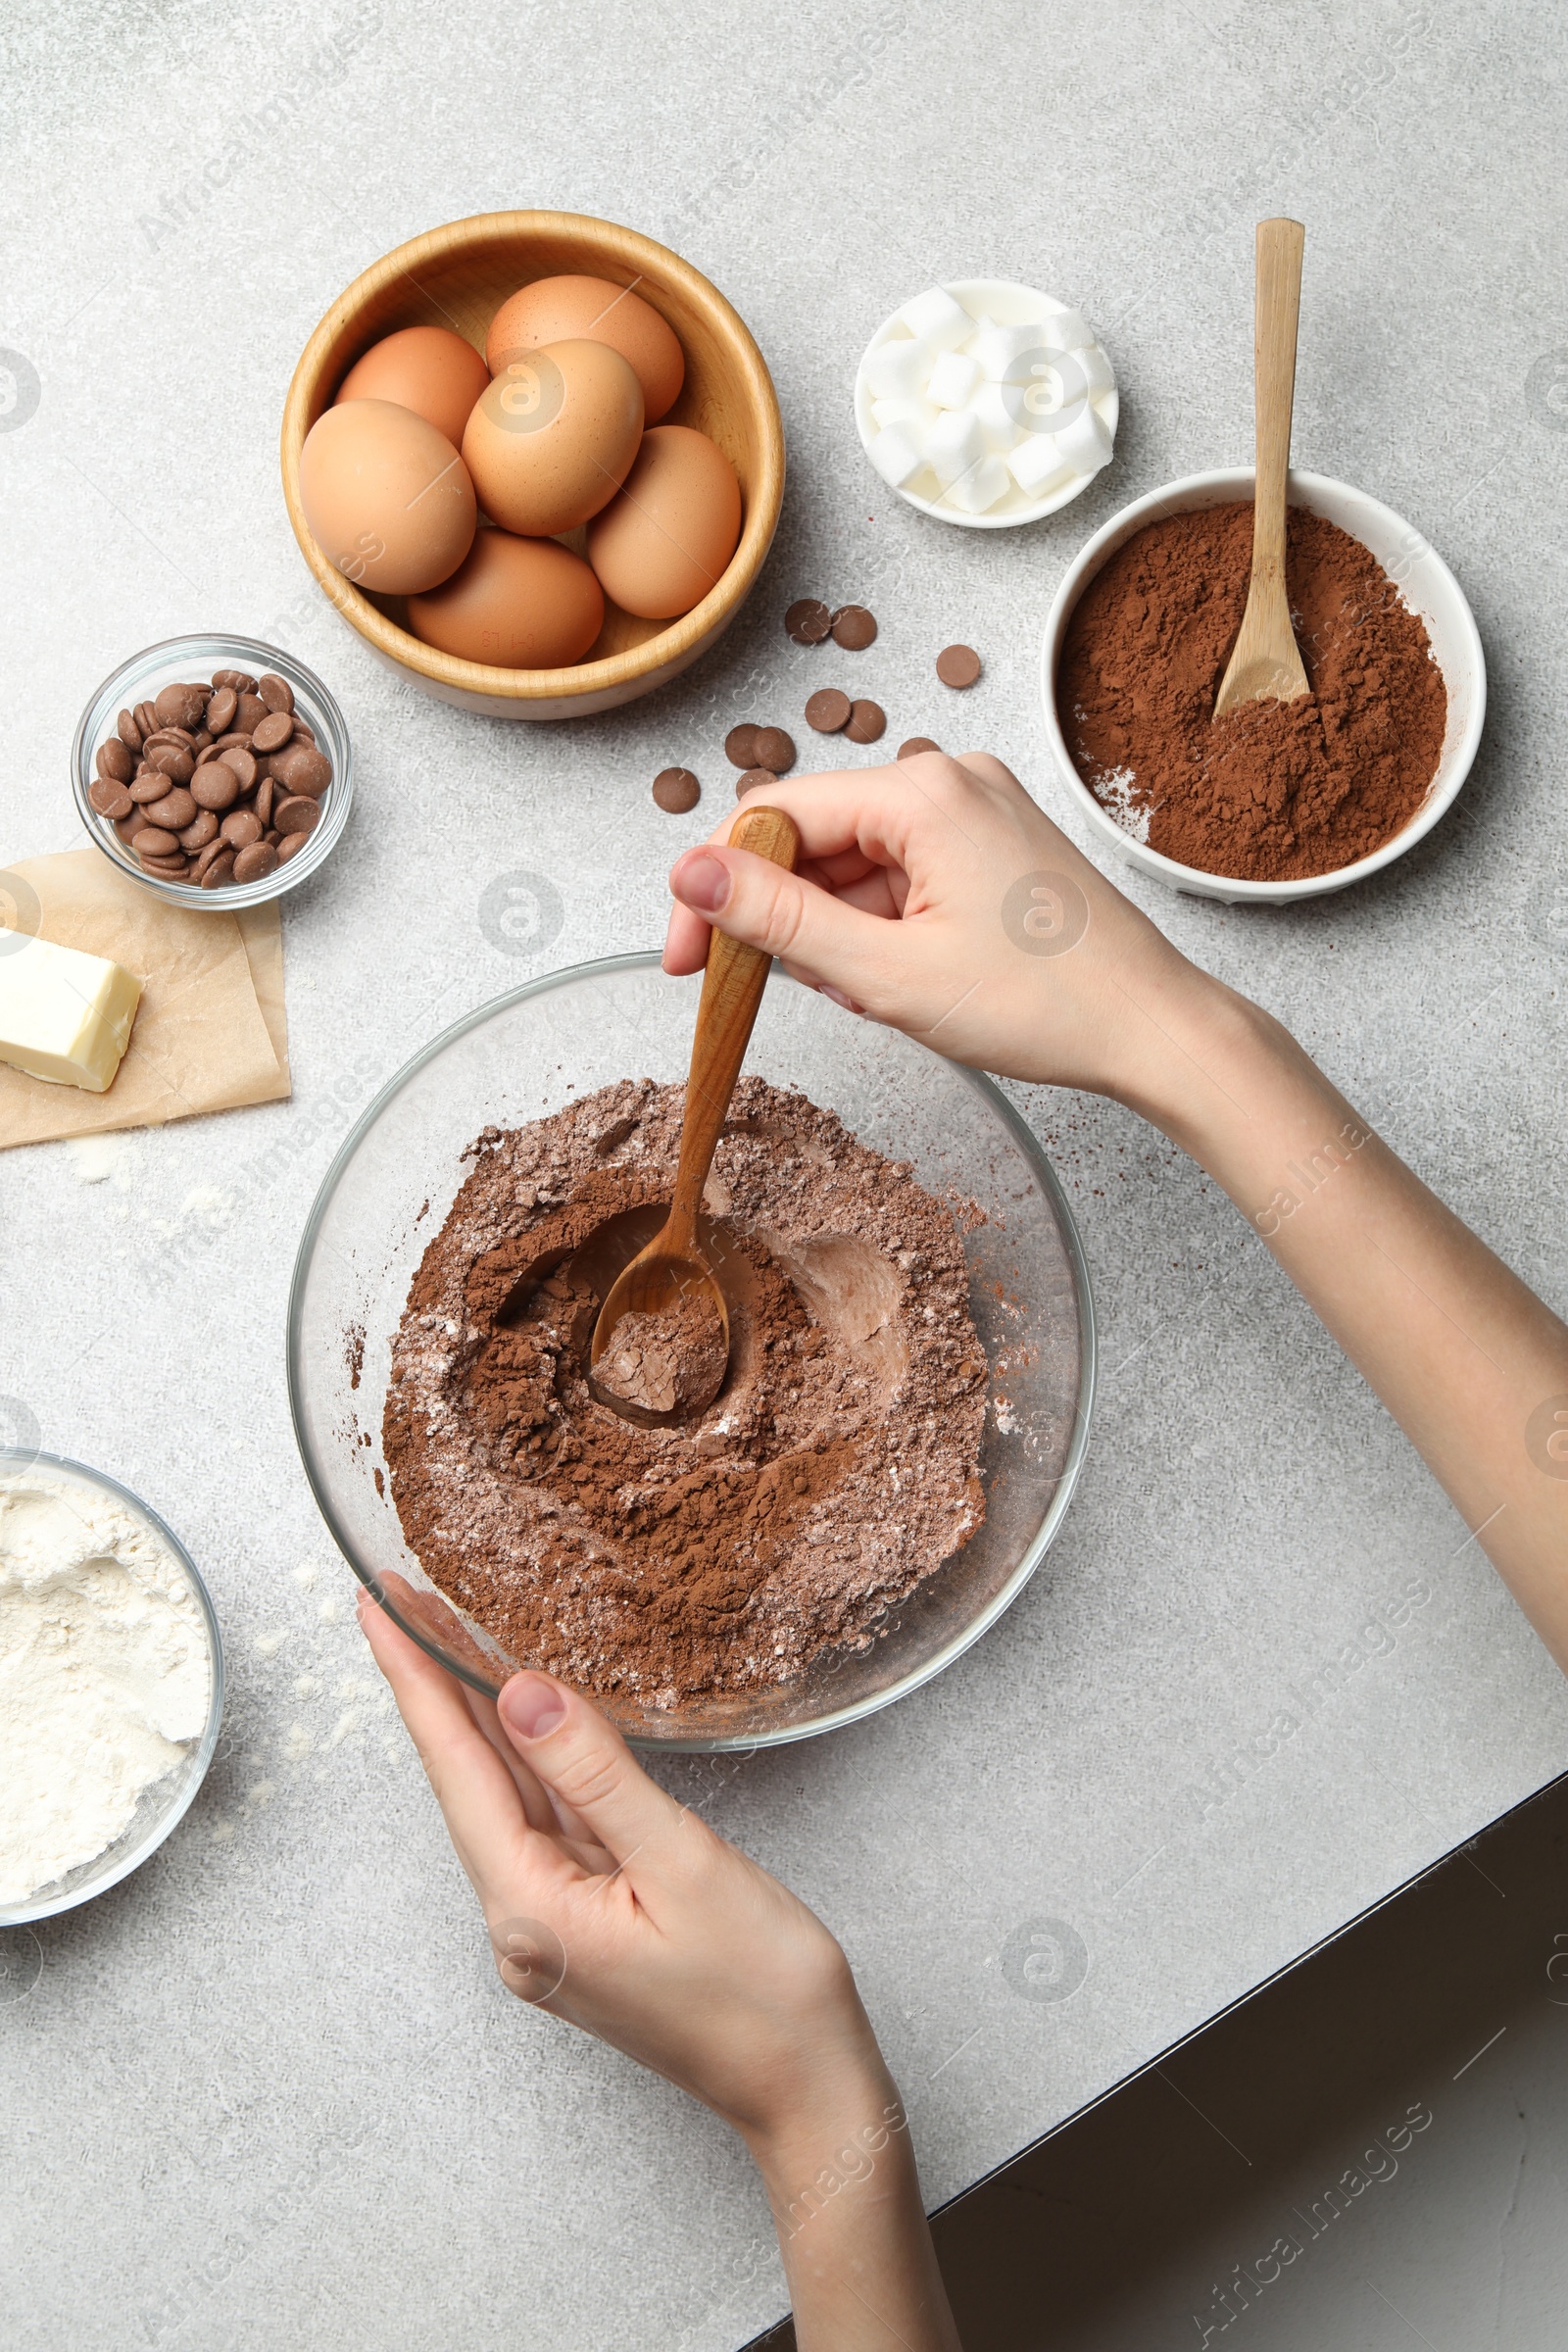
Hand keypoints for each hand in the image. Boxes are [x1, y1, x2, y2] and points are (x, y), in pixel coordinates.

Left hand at [357, 1584, 890, 2147]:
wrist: (807, 2088)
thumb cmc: (763, 1991)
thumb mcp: (682, 1861)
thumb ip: (594, 1773)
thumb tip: (518, 1694)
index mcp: (531, 1911)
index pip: (455, 1769)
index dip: (416, 1679)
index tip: (378, 1607)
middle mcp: (521, 1924)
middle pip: (463, 1781)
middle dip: (431, 1684)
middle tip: (401, 1598)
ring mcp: (549, 1928)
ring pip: (501, 1799)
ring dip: (473, 1717)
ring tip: (446, 1637)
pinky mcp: (584, 1925)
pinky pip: (542, 1823)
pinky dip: (524, 1761)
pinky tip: (519, 1721)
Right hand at [663, 751, 1210, 1110]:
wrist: (1155, 1032)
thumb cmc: (1045, 1005)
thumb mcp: (886, 974)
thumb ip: (779, 920)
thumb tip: (691, 873)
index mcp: (923, 792)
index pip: (773, 814)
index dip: (716, 886)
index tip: (686, 957)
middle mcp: (951, 779)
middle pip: (815, 836)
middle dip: (789, 920)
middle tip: (786, 993)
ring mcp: (977, 810)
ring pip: (857, 864)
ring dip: (839, 935)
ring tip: (877, 999)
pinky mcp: (994, 845)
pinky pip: (903, 876)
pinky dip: (882, 931)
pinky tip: (904, 984)